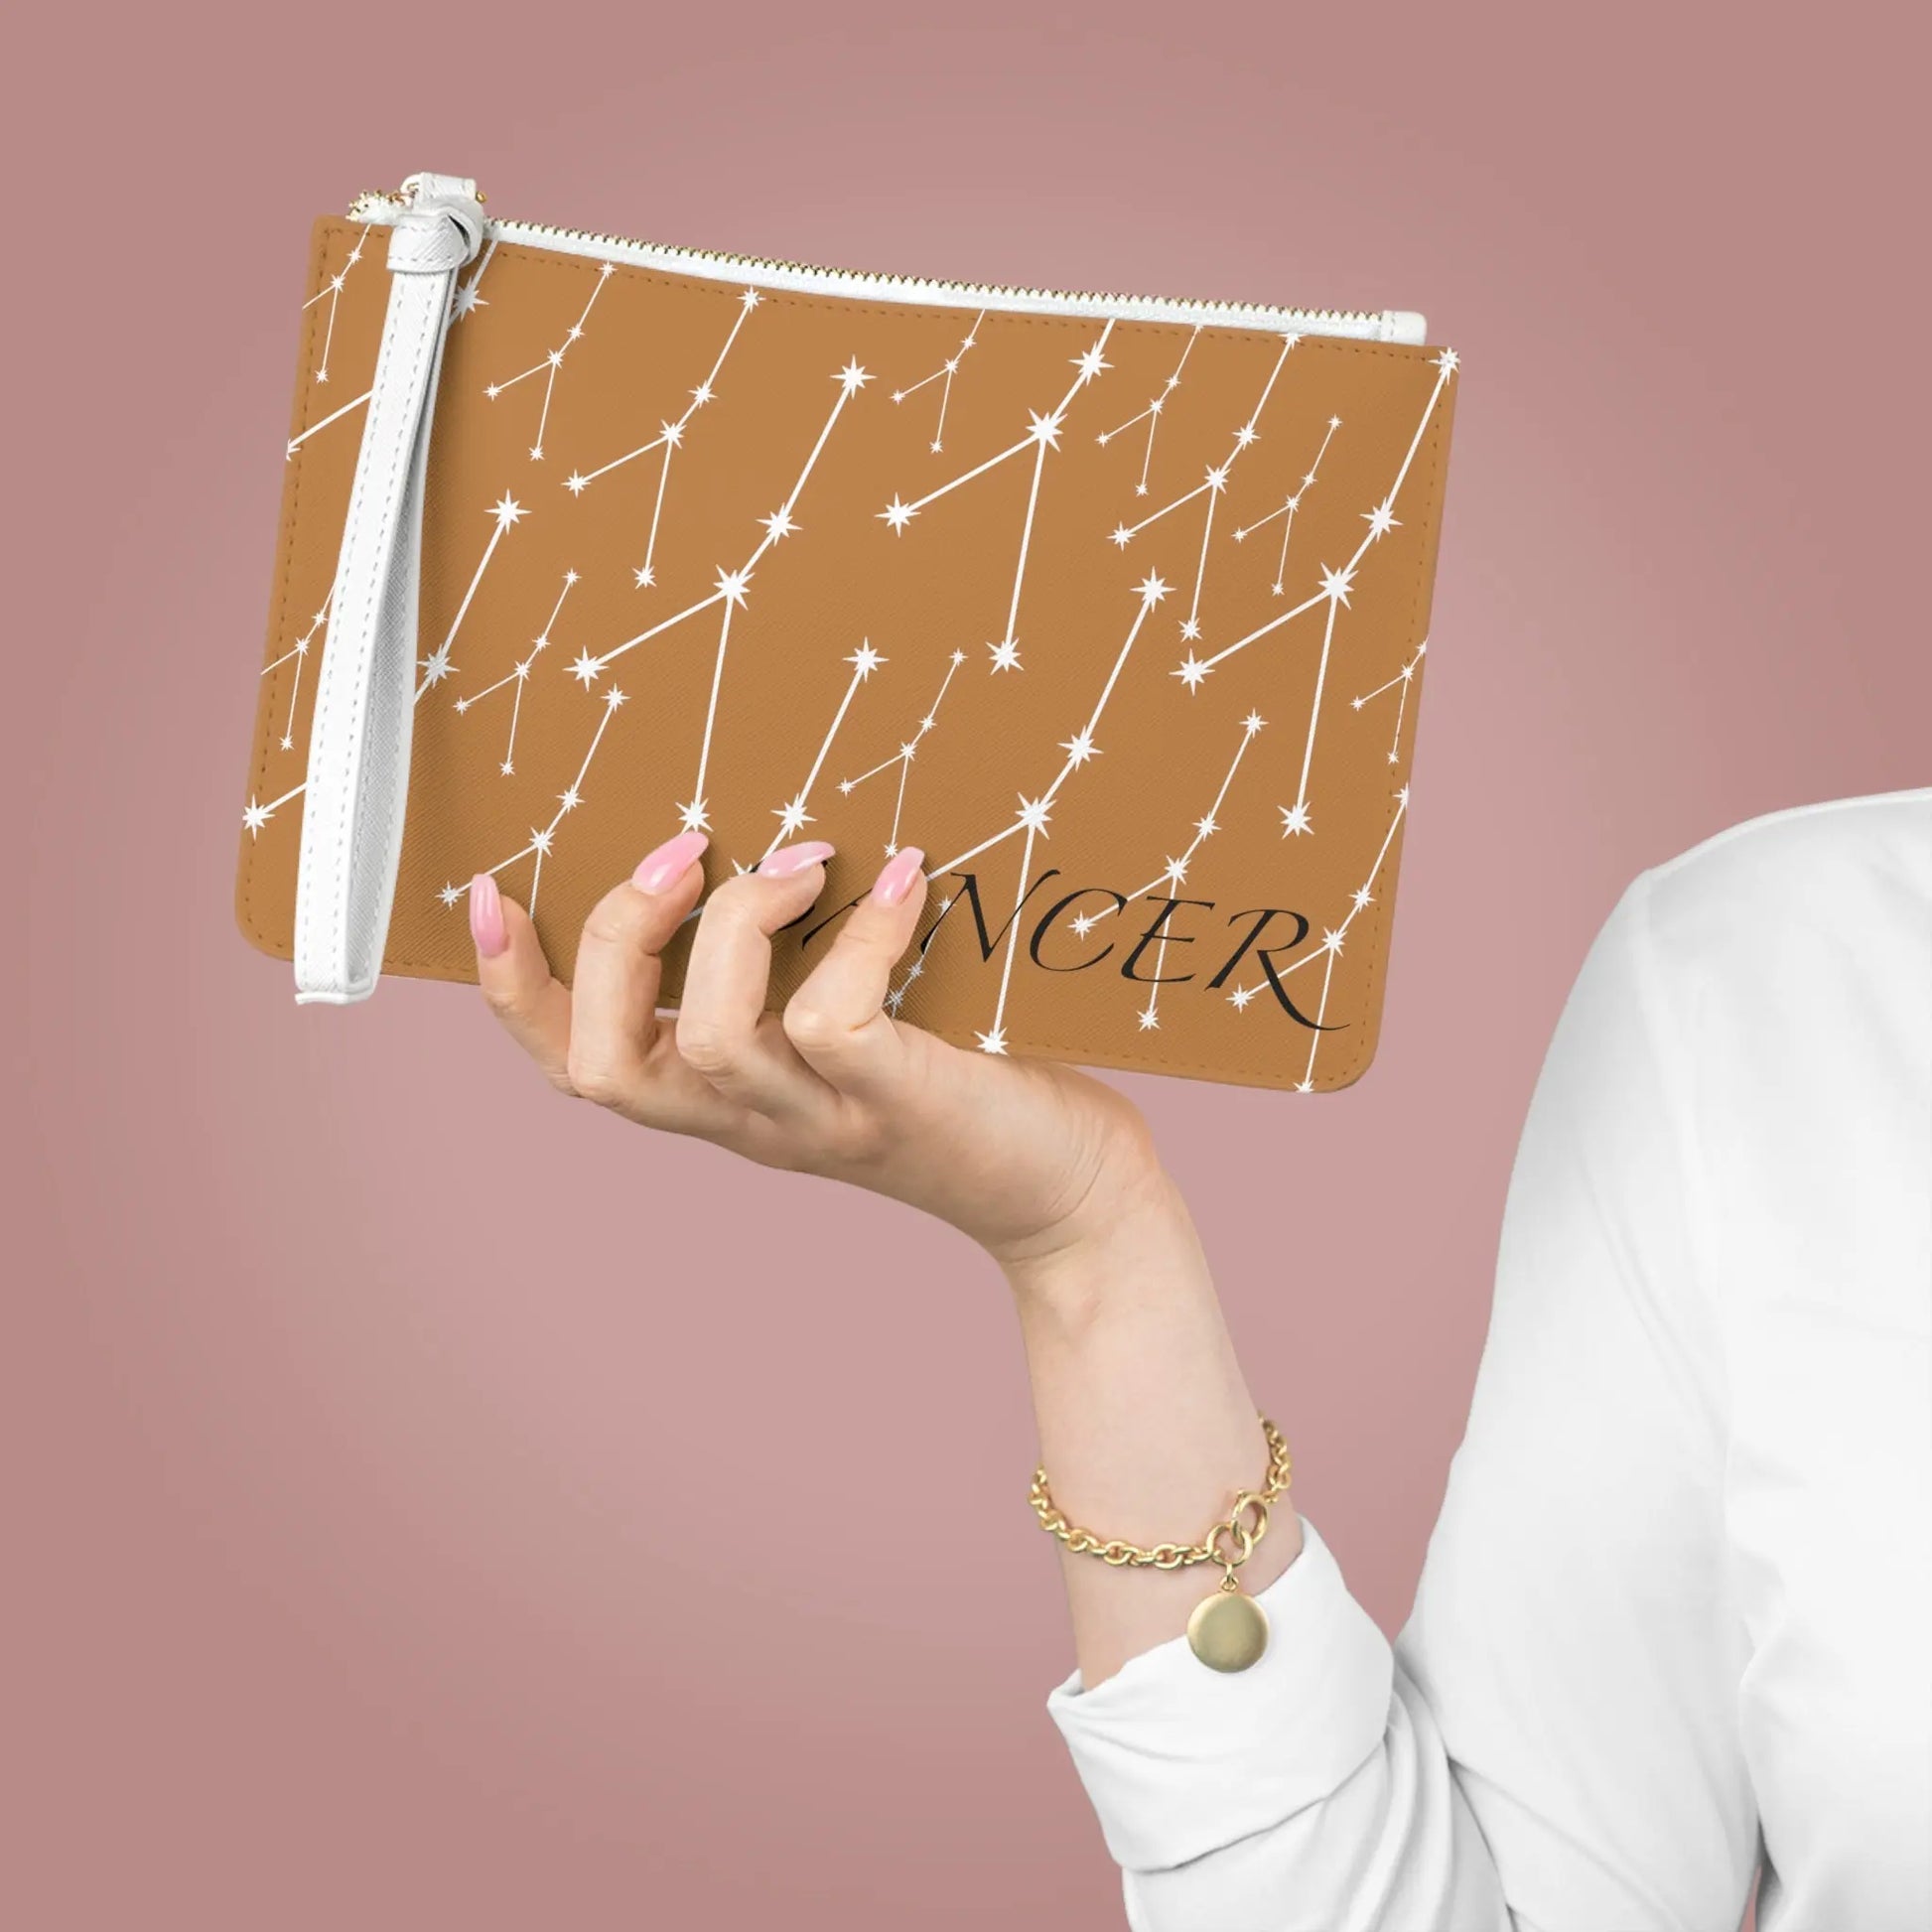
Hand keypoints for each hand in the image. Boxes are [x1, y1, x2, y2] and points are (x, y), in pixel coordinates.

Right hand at [467, 831, 1165, 1271]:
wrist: (1070, 1194)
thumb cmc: (966, 1086)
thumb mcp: (851, 1035)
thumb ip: (791, 973)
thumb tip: (766, 835)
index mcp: (721, 1103)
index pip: (575, 1065)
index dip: (514, 989)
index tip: (488, 893)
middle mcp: (751, 1125)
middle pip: (606, 1063)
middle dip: (618, 940)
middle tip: (682, 852)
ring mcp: (821, 1123)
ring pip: (709, 1037)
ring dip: (740, 924)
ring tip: (806, 859)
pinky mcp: (897, 1108)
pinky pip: (830, 1019)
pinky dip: (856, 938)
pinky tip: (903, 884)